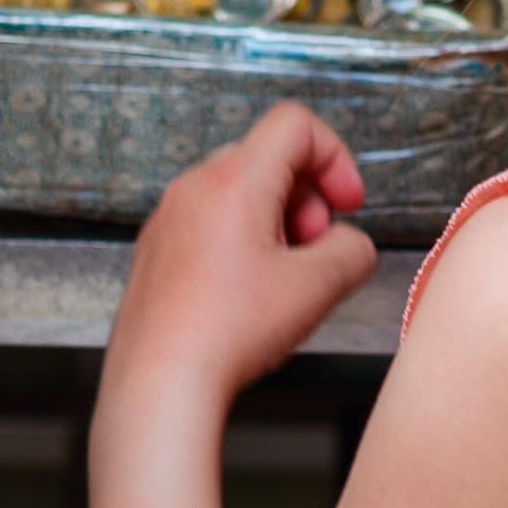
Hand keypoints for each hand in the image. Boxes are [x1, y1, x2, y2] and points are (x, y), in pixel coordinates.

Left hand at [104, 103, 376, 415]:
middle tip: (315, 250)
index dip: (335, 158)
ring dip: (275, 222)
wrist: (158, 382)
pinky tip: (247, 296)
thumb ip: (351, 251)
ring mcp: (169, 216)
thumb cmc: (227, 332)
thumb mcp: (316, 288)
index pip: (295, 124)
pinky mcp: (156, 249)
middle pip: (267, 158)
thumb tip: (350, 244)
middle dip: (306, 198)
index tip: (347, 205)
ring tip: (283, 279)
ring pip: (238, 191)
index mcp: (234, 180)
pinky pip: (209, 221)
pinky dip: (240, 241)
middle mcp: (194, 186)